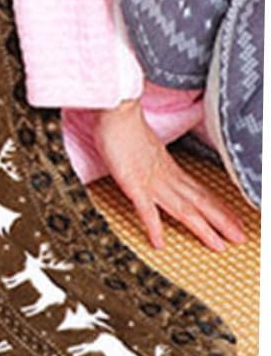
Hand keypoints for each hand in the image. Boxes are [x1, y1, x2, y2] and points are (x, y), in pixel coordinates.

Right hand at [91, 99, 244, 251]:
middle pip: (199, 202)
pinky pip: (146, 210)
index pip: (199, 191)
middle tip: (239, 238)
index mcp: (168, 166)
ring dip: (202, 228)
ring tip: (219, 244)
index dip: (217, 207)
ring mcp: (150, 181)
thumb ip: (145, 155)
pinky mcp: (133, 184)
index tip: (232, 220)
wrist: (116, 110)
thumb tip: (146, 160)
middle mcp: (165, 176)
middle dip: (221, 222)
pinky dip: (154, 228)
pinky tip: (159, 244)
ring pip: (182, 208)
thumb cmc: (123, 123)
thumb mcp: (140, 144)